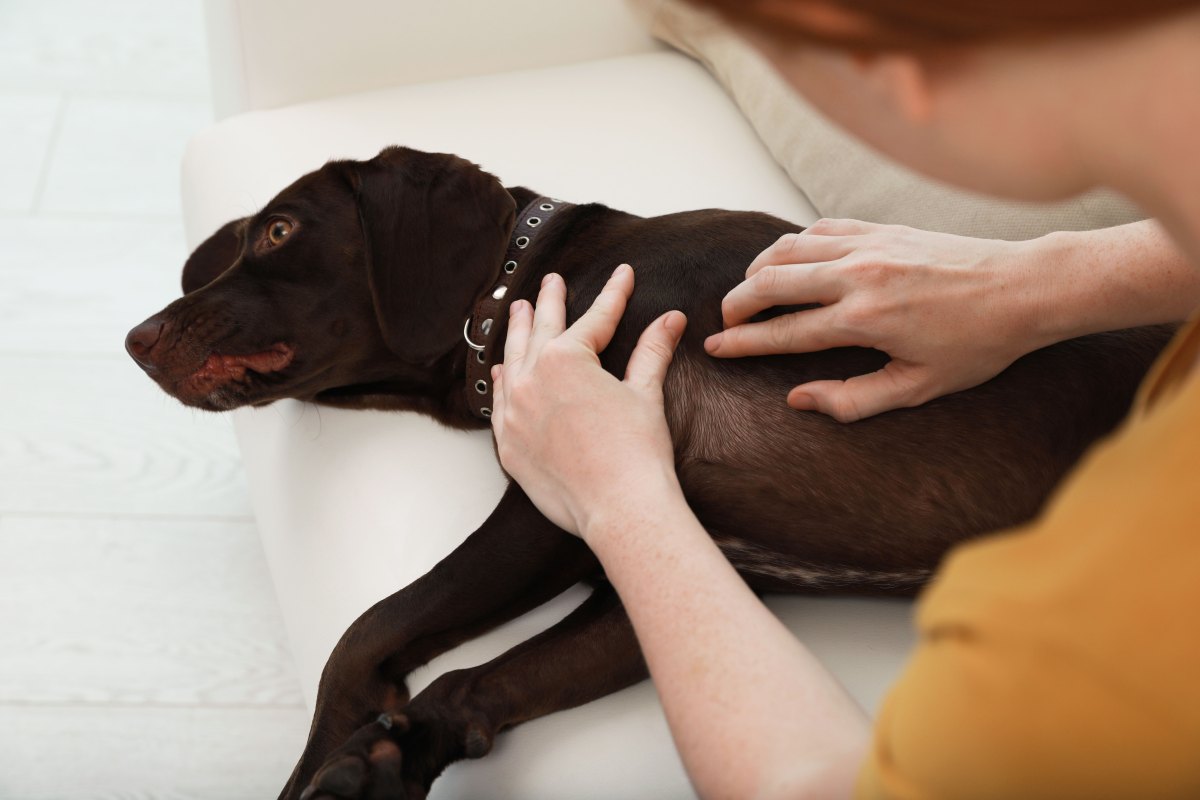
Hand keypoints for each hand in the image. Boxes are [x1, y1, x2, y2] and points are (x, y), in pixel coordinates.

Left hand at [491, 264, 686, 538]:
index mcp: (566, 359)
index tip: (623, 274)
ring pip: (513, 361)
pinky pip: (500, 403)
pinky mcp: (509, 445)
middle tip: (552, 280)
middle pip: (542, 330)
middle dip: (551, 301)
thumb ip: (652, 351)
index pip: (595, 319)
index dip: (614, 295)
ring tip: (521, 310)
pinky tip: (503, 369)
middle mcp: (531, 379)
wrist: (620, 508)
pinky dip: (503, 381)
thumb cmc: (637, 453)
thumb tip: (672, 318)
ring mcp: (514, 413)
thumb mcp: (645, 393)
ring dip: (519, 333)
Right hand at [705, 218, 1047, 421]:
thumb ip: (854, 399)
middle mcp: (858, 275)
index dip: (742, 343)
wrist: (1024, 288)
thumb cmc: (978, 345)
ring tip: (749, 290)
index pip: (784, 332)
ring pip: (789, 247)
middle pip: (772, 282)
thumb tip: (799, 400)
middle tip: (725, 320)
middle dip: (738, 302)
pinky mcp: (882, 228)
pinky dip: (794, 244)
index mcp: (864, 320)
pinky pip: (820, 228)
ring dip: (760, 269)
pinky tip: (789, 259)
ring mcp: (869, 245)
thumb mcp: (919, 387)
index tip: (715, 348)